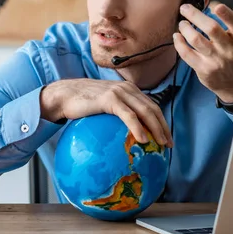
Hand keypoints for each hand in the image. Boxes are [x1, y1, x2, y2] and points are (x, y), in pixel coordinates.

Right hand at [40, 79, 172, 146]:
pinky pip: (128, 115)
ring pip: (144, 111)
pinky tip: (143, 139)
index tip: (166, 138)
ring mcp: (119, 92)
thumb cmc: (82, 104)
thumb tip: (126, 135)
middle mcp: (127, 88)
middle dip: (163, 127)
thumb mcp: (104, 106)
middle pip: (152, 109)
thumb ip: (118, 112)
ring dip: (156, 129)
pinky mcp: (109, 99)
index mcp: (129, 90)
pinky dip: (138, 127)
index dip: (161, 122)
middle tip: (168, 144)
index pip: (151, 106)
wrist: (64, 95)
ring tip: (161, 144)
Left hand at [173, 0, 232, 102]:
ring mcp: (215, 61)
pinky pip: (187, 54)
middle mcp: (229, 50)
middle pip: (212, 30)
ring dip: (185, 29)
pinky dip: (179, 43)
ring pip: (197, 40)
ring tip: (182, 22)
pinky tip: (177, 35)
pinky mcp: (203, 69)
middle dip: (196, 16)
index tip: (217, 6)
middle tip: (184, 7)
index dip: (227, 15)